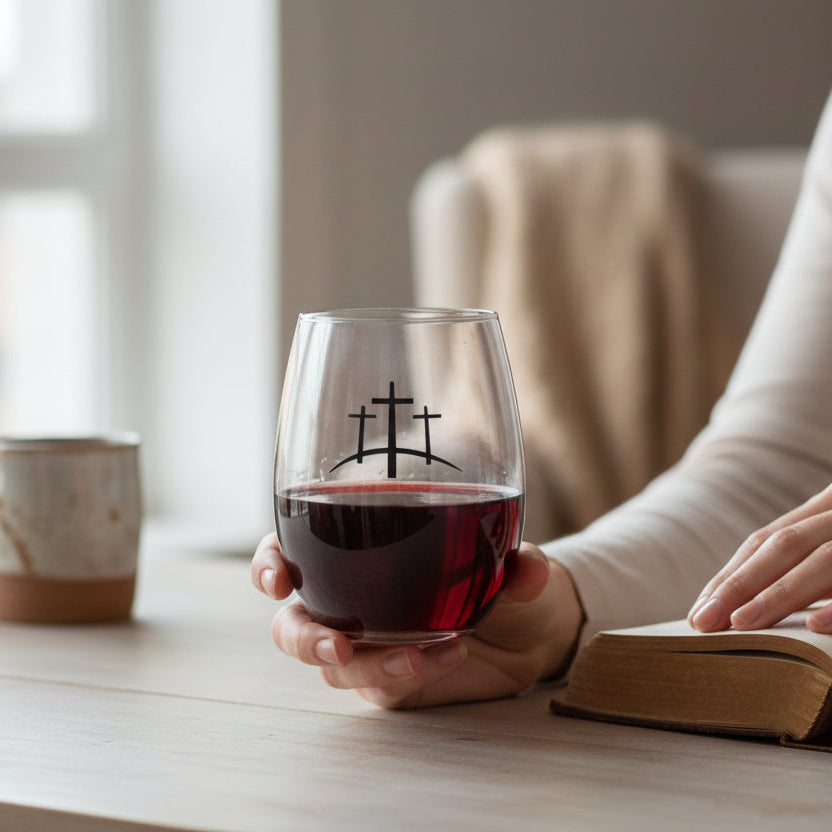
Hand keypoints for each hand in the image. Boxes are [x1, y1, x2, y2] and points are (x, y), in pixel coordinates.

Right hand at [251, 534, 583, 708]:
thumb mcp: (511, 560)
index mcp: (359, 553)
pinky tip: (444, 656)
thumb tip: (526, 570)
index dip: (269, 564)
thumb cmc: (503, 576)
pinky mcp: (391, 681)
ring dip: (364, 664)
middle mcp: (351, 598)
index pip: (291, 550)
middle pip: (294, 622)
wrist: (532, 630)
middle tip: (336, 646)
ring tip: (412, 658)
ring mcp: (369, 643)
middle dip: (302, 637)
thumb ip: (516, 564)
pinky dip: (403, 673)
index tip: (277, 578)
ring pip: (332, 664)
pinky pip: (379, 685)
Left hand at [688, 483, 831, 632]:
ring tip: (742, 623)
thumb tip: (742, 609)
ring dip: (778, 593)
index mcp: (826, 511)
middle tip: (704, 621)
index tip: (699, 611)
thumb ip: (803, 565)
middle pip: (786, 545)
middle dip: (741, 583)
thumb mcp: (827, 548)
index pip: (767, 542)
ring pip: (823, 559)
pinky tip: (814, 626)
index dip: (732, 576)